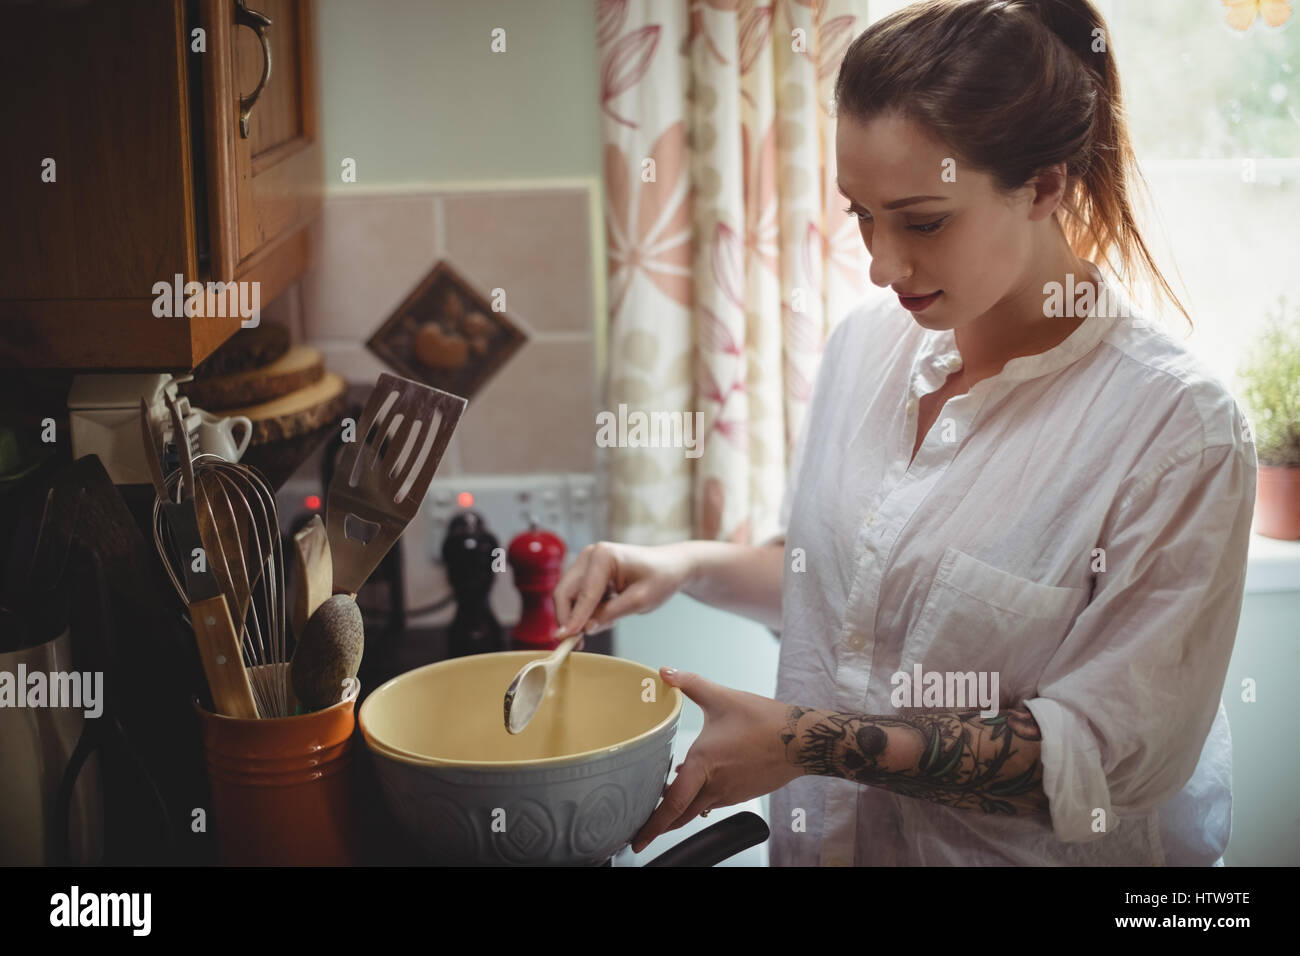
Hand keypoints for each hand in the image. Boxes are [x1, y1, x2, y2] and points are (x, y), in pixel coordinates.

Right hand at [551, 541, 691, 638]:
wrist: (671, 566)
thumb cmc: (661, 578)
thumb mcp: (639, 601)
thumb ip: (610, 614)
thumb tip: (585, 628)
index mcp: (603, 556)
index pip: (583, 594)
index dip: (574, 619)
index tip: (565, 639)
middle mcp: (590, 554)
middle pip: (565, 592)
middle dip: (569, 619)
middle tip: (576, 643)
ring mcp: (587, 561)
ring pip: (568, 595)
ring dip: (579, 615)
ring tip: (609, 622)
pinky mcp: (588, 570)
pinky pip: (577, 595)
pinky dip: (586, 609)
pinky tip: (607, 613)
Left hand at [630, 667, 803, 853]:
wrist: (801, 741)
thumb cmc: (764, 721)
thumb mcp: (722, 697)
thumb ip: (689, 684)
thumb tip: (664, 672)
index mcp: (703, 765)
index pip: (672, 804)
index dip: (652, 825)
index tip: (638, 840)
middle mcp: (715, 785)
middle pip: (681, 816)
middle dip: (661, 824)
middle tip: (643, 828)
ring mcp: (730, 794)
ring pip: (698, 808)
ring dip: (681, 806)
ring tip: (667, 796)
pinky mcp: (742, 794)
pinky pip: (714, 801)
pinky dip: (700, 797)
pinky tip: (698, 780)